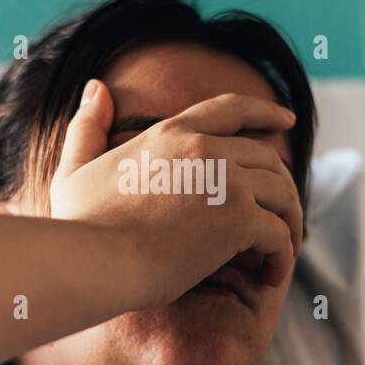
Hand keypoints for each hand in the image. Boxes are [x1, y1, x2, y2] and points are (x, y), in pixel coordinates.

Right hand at [48, 80, 302, 309]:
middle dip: (282, 186)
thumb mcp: (75, 169)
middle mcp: (205, 148)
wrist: (91, 262)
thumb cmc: (79, 227)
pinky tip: (270, 276)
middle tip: (283, 214)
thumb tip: (97, 88)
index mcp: (171, 132)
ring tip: (280, 251)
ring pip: (283, 194)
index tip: (287, 119)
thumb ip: (88, 127)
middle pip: (268, 157)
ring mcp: (226, 181)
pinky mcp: (239, 219)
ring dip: (288, 222)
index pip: (232, 109)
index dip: (265, 112)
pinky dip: (282, 257)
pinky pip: (280, 235)